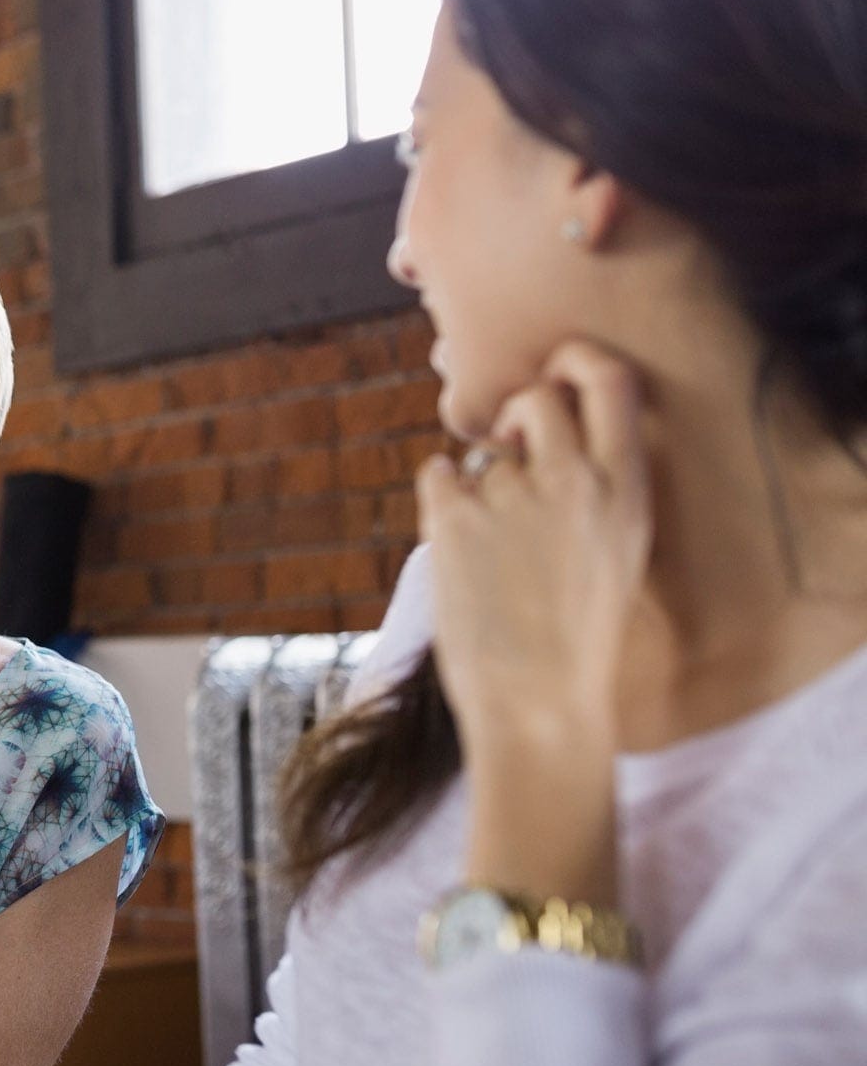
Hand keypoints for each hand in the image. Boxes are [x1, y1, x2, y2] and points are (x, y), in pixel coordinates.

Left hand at [415, 339, 653, 757]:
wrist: (539, 704)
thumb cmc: (578, 638)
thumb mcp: (619, 553)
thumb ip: (598, 488)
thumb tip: (546, 437)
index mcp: (627, 490)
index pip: (610, 379)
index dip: (577, 360)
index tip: (557, 371)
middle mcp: (574, 481)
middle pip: (536, 396)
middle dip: (517, 412)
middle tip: (510, 450)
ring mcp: (512, 497)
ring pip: (485, 453)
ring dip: (483, 484)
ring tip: (496, 550)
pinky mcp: (454, 519)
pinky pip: (438, 472)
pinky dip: (441, 494)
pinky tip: (458, 539)